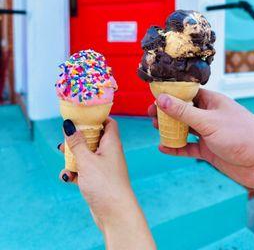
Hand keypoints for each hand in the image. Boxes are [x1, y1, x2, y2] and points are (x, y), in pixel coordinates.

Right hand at [58, 118, 155, 249]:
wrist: (115, 214)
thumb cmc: (104, 183)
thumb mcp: (86, 160)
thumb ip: (76, 142)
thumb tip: (69, 124)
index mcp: (111, 142)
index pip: (108, 122)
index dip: (96, 117)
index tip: (80, 116)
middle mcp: (109, 152)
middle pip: (93, 137)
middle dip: (78, 138)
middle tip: (66, 139)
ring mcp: (104, 167)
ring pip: (87, 154)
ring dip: (73, 156)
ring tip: (62, 156)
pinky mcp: (98, 180)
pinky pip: (84, 170)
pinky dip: (75, 172)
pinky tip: (67, 177)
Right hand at [149, 89, 253, 198]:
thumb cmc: (242, 135)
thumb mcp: (208, 121)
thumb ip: (184, 112)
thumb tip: (161, 99)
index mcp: (211, 102)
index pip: (187, 93)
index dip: (171, 94)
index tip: (155, 96)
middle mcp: (209, 116)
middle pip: (183, 111)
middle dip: (167, 113)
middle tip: (150, 114)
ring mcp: (209, 134)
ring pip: (185, 129)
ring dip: (170, 129)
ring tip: (156, 128)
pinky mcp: (209, 151)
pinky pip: (189, 148)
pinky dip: (176, 148)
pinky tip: (164, 148)